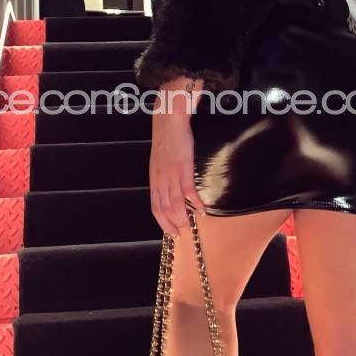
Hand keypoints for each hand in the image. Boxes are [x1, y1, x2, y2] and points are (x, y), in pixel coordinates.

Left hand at [148, 78, 207, 236]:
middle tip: (182, 232)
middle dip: (173, 223)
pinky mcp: (183, 168)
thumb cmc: (166, 143)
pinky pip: (189, 191)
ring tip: (191, 224)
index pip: (155, 208)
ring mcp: (171, 175)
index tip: (171, 232)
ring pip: (176, 203)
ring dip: (184, 216)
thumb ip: (162, 179)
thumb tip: (169, 194)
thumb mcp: (158, 164)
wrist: (169, 123)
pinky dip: (195, 202)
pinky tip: (202, 209)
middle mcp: (160, 180)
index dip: (162, 222)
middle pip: (165, 209)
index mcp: (154, 180)